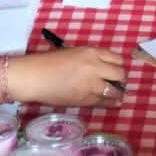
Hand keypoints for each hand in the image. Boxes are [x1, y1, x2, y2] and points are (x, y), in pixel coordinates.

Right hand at [10, 47, 127, 107]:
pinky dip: (109, 103)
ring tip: (117, 96)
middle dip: (121, 80)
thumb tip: (103, 67)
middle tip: (118, 83)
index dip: (119, 66)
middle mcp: (95, 67)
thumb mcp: (72, 53)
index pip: (117, 59)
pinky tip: (111, 103)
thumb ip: (90, 58)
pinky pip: (103, 102)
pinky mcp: (85, 99)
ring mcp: (91, 84)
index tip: (117, 70)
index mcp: (91, 52)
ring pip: (115, 91)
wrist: (33, 77)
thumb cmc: (48, 62)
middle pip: (120, 74)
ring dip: (118, 93)